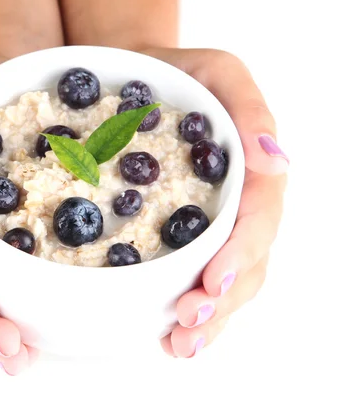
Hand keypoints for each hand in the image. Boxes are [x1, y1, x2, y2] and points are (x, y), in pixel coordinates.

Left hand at [141, 47, 287, 357]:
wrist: (136, 73)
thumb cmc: (179, 70)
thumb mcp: (218, 71)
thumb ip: (250, 109)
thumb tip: (278, 159)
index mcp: (251, 170)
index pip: (258, 219)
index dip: (240, 253)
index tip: (212, 281)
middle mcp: (238, 200)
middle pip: (246, 260)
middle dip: (221, 299)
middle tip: (187, 327)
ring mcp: (213, 217)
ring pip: (226, 275)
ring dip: (208, 315)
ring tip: (179, 345)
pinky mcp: (182, 225)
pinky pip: (196, 269)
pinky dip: (187, 303)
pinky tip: (167, 331)